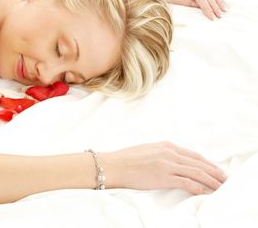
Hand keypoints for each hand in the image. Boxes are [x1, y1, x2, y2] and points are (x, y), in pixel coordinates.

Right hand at [99, 141, 226, 194]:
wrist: (113, 165)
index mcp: (165, 145)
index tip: (215, 169)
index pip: (193, 154)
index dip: (207, 162)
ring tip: (220, 187)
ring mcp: (167, 164)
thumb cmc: (125, 159)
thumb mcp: (147, 150)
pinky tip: (205, 192)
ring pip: (197, 172)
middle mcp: (169, 153)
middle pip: (199, 163)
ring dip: (211, 180)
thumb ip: (161, 153)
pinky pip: (187, 183)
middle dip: (214, 171)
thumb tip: (171, 161)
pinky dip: (199, 188)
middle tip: (224, 179)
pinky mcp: (164, 177)